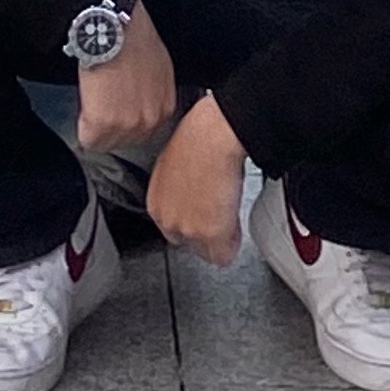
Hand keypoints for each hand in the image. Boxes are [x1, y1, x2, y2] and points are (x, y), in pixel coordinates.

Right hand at [73, 0, 177, 158]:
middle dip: (112, 125)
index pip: (143, 133)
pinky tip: (86, 102)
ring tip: (96, 97)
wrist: (115, 27)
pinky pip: (88, 140)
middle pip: (125, 141)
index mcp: (165, 108)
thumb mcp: (159, 66)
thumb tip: (143, 100)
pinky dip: (82, 125)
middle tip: (104, 100)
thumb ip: (155, 92)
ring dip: (96, 126)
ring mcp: (127, 125)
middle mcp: (150, 121)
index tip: (117, 106)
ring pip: (105, 143)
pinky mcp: (103, 123)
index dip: (125, 118)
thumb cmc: (134, 37)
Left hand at [146, 94, 249, 267]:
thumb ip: (176, 188)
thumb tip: (189, 193)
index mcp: (155, 202)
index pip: (172, 229)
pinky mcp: (210, 234)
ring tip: (226, 210)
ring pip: (207, 252)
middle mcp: (167, 219)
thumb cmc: (199, 138)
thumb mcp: (175, 163)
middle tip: (217, 211)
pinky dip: (233, 242)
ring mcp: (188, 229)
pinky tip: (234, 221)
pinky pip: (225, 255)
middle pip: (188, 243)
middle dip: (204, 232)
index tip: (202, 212)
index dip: (193, 220)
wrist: (213, 135)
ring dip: (219, 235)